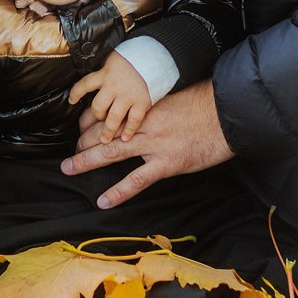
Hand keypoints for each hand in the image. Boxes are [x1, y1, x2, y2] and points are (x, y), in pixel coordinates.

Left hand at [61, 81, 232, 208]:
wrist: (227, 115)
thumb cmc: (205, 104)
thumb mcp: (176, 96)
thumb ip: (156, 104)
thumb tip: (146, 108)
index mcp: (146, 106)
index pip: (111, 112)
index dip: (92, 119)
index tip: (83, 124)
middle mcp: (144, 124)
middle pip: (105, 131)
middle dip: (84, 140)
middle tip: (72, 148)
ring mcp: (154, 145)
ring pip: (111, 152)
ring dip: (87, 160)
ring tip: (69, 167)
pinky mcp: (166, 164)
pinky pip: (136, 180)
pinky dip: (118, 192)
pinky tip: (103, 201)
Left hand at [68, 52, 152, 139]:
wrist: (155, 54)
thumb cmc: (136, 55)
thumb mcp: (115, 58)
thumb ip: (107, 68)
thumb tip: (100, 71)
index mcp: (105, 74)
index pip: (84, 85)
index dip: (76, 93)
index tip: (72, 100)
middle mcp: (113, 87)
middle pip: (97, 107)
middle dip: (97, 115)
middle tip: (99, 120)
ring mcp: (127, 96)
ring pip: (112, 118)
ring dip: (108, 130)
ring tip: (105, 139)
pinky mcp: (142, 102)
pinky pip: (133, 121)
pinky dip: (129, 131)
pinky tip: (126, 138)